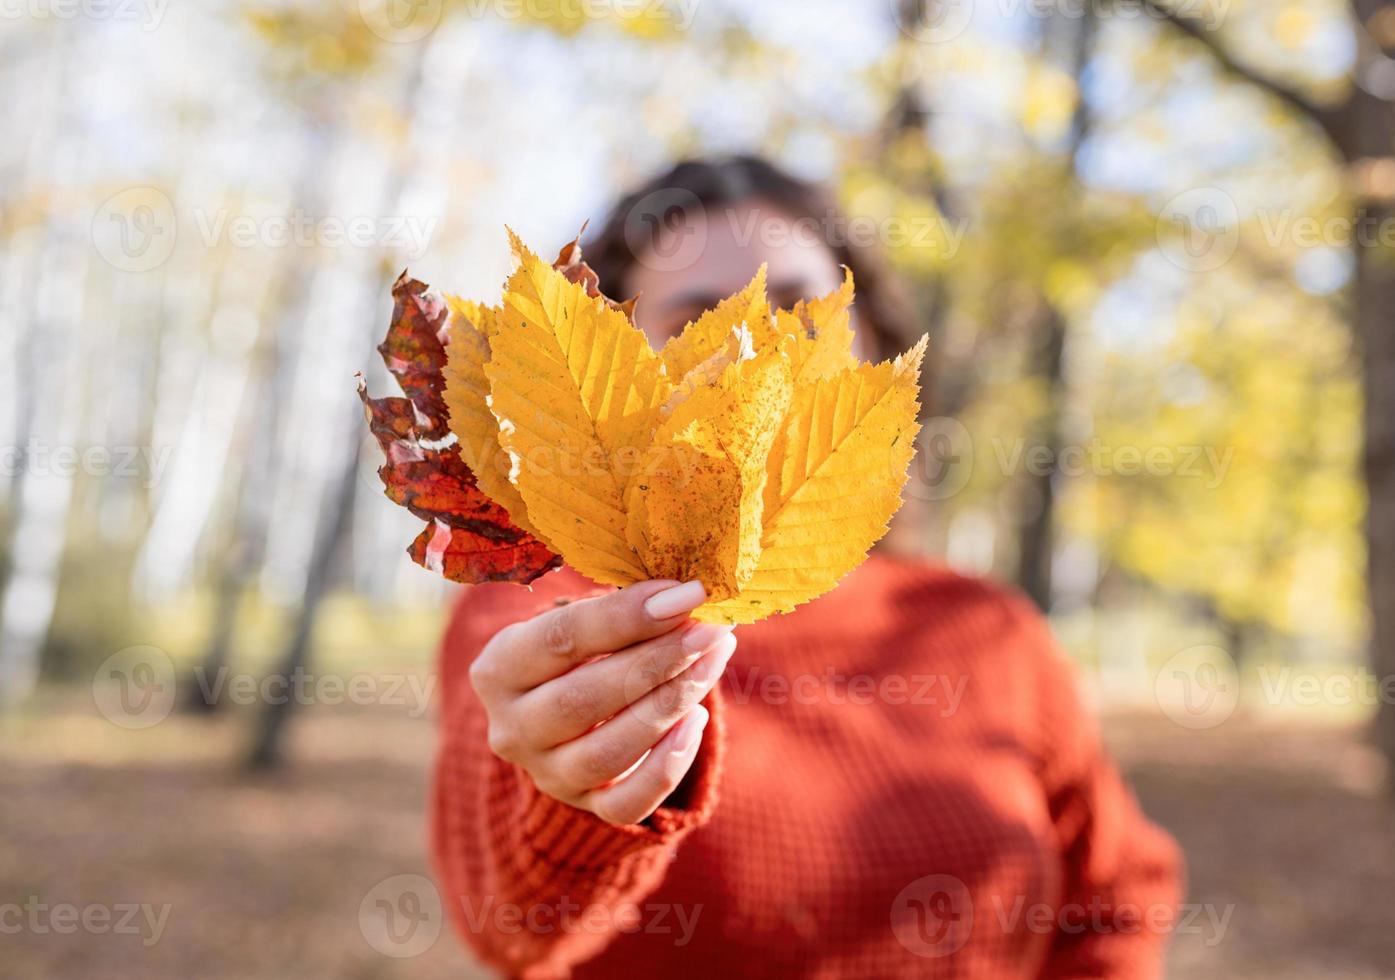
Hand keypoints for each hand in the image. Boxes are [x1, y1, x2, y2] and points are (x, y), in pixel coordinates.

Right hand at [468, 579, 735, 825]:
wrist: (565, 711)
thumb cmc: (582, 648)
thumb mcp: (582, 620)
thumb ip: (623, 608)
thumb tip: (685, 593)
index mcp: (498, 669)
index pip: (561, 638)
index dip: (626, 615)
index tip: (684, 594)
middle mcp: (512, 729)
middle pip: (582, 698)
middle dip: (656, 660)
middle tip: (709, 629)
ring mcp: (547, 774)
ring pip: (608, 752)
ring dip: (669, 705)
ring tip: (713, 662)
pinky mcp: (586, 806)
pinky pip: (627, 804)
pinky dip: (667, 766)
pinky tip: (696, 720)